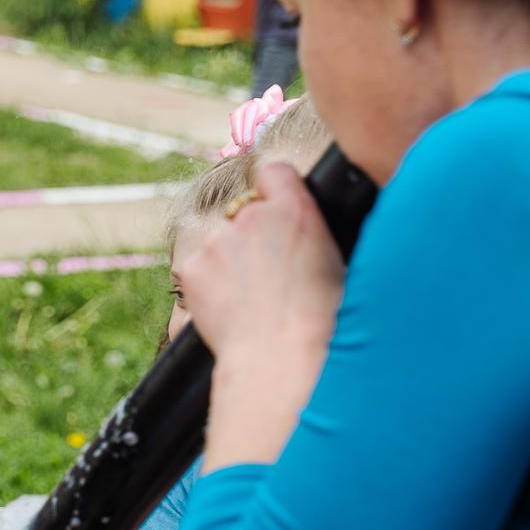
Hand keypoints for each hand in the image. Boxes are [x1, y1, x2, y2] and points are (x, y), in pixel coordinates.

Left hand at [175, 161, 341, 366]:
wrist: (282, 357)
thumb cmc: (322, 321)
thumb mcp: (337, 264)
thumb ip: (310, 235)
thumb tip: (302, 237)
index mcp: (295, 210)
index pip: (274, 172)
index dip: (274, 189)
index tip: (275, 205)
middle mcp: (252, 217)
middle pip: (244, 212)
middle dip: (252, 235)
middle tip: (267, 274)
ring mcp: (217, 241)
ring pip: (219, 241)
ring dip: (229, 260)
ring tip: (250, 298)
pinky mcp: (191, 266)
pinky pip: (198, 266)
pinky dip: (208, 283)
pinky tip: (229, 306)